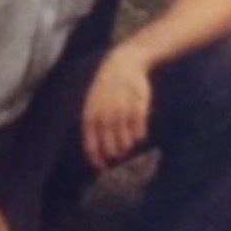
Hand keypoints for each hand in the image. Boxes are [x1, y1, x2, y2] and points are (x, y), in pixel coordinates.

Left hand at [82, 44, 151, 169]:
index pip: (91, 140)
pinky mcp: (138, 105)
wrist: (123, 63)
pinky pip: (139, 129)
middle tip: (116, 154)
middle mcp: (106, 112)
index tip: (101, 166)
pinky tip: (137, 134)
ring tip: (125, 144)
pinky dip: (138, 134)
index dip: (95, 156)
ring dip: (125, 145)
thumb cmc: (106, 87)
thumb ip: (94, 124)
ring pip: (125, 139)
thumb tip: (94, 150)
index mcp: (91, 110)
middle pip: (110, 144)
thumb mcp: (94, 101)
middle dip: (113, 152)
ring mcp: (122, 109)